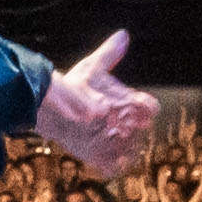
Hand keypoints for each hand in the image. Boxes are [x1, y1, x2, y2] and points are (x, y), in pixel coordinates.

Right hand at [31, 34, 156, 179]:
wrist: (51, 108)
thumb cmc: (74, 86)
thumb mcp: (94, 66)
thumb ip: (112, 53)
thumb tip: (123, 34)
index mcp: (137, 105)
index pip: (150, 109)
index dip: (138, 107)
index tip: (125, 106)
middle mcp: (133, 127)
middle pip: (140, 130)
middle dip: (127, 126)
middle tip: (107, 121)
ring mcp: (119, 145)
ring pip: (130, 149)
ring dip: (120, 144)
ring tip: (102, 136)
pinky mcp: (103, 159)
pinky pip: (116, 167)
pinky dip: (111, 163)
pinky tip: (102, 154)